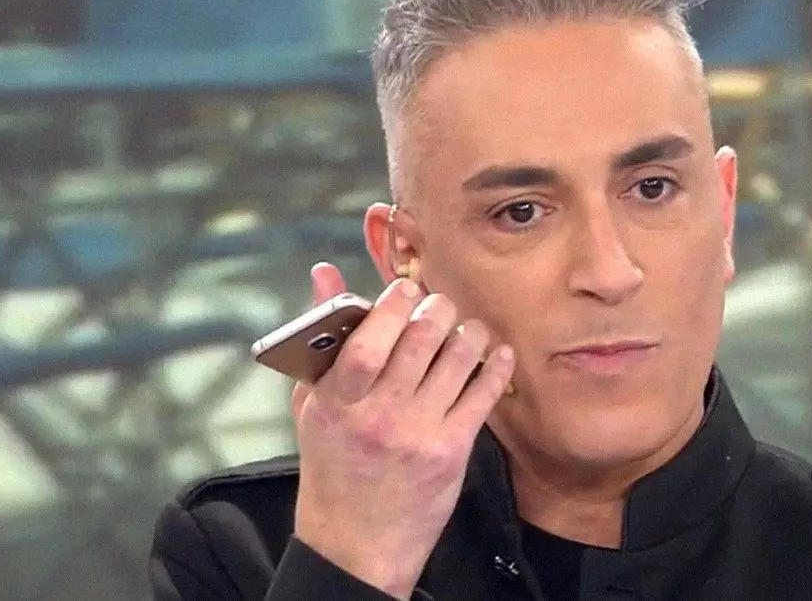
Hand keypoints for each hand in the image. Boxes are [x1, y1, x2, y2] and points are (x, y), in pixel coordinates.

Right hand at [289, 262, 514, 597]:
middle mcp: (377, 415)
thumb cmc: (334, 460)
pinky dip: (496, 365)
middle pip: (420, 339)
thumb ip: (324, 337)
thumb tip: (326, 272)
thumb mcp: (314, 402)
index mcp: (336, 400)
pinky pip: (484, 393)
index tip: (405, 289)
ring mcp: (418, 433)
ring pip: (458, 358)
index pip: (368, 340)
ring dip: (469, 332)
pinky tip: (497, 353)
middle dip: (438, 308)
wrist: (356, 539)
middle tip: (440, 305)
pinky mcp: (452, 450)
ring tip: (466, 328)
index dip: (393, 304)